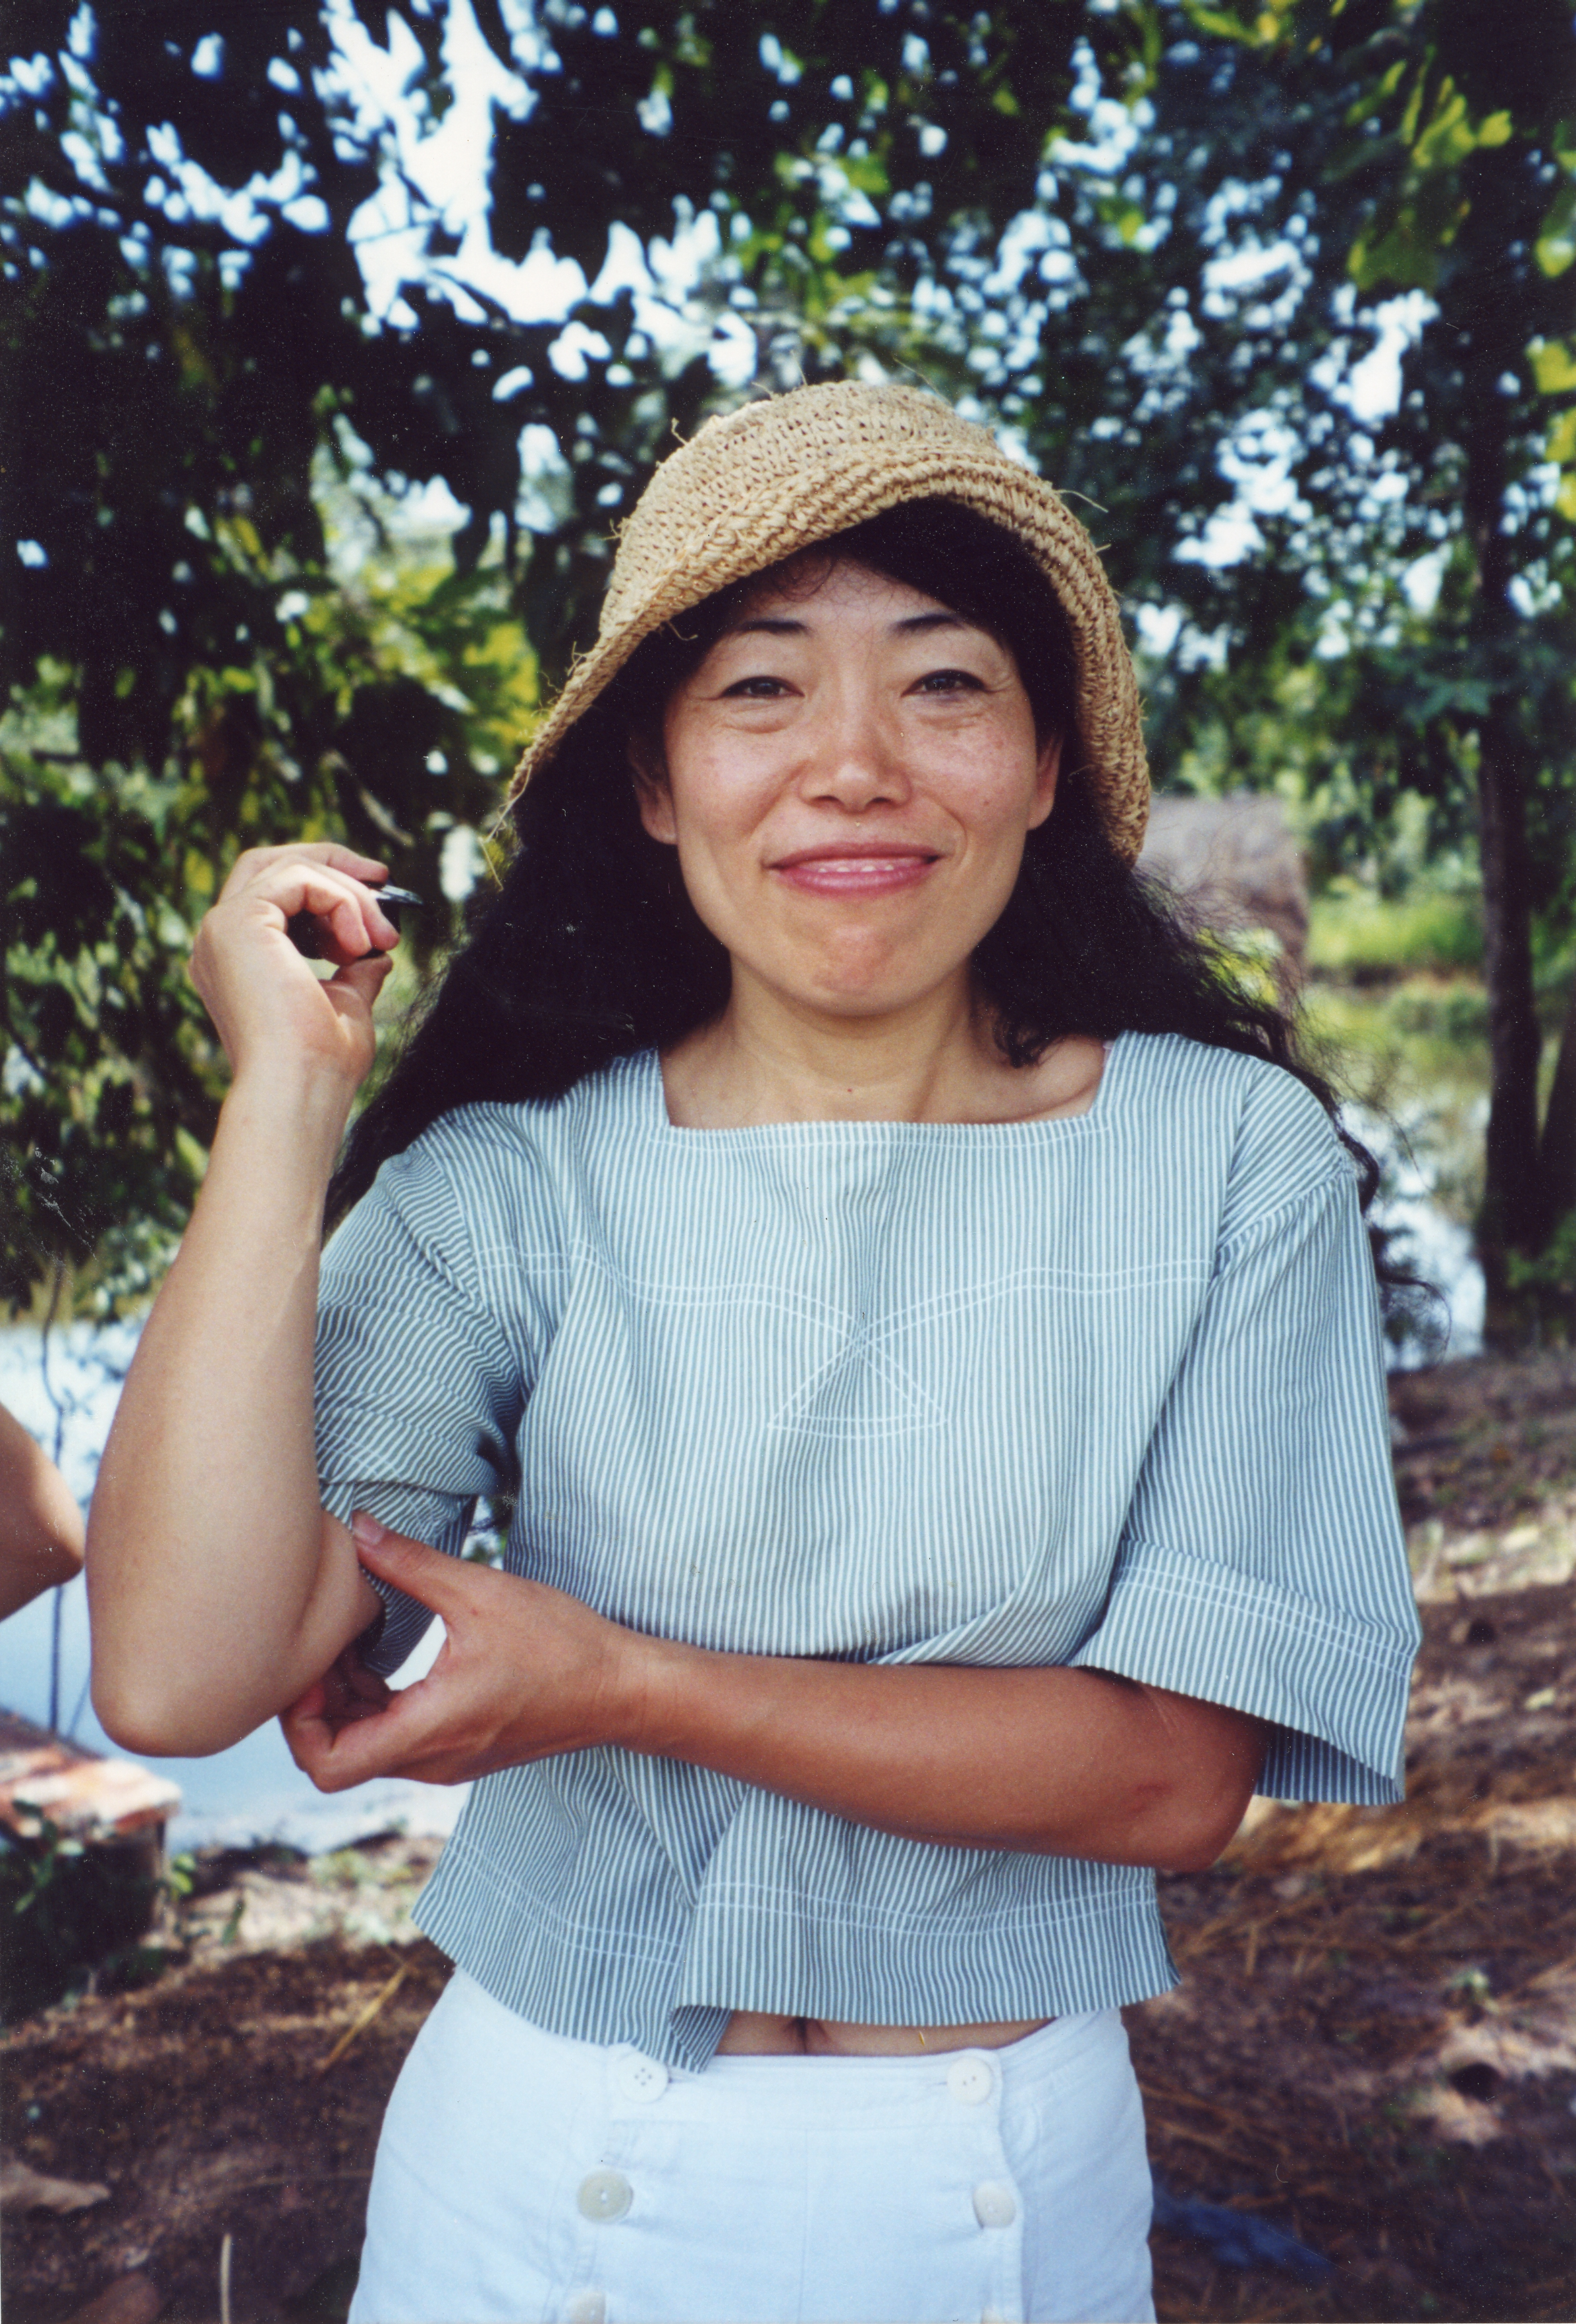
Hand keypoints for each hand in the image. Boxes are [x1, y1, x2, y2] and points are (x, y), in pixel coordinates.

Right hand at [188, 842, 402, 1090]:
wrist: (298, 1092)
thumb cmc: (320, 1067)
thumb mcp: (345, 1006)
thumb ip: (355, 974)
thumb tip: (379, 955)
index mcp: (237, 959)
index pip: (275, 892)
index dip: (326, 884)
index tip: (378, 895)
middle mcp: (219, 940)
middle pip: (270, 862)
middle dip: (331, 862)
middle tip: (381, 876)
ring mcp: (221, 928)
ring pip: (290, 868)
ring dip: (349, 893)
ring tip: (382, 937)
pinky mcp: (236, 922)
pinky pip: (298, 880)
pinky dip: (341, 900)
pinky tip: (359, 944)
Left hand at [278, 1514, 644, 1791]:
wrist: (620, 1689)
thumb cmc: (561, 1645)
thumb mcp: (481, 1593)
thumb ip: (411, 1564)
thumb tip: (359, 1530)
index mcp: (429, 1731)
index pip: (328, 1764)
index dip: (300, 1721)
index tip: (314, 1666)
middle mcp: (431, 1761)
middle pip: (339, 1755)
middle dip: (319, 1703)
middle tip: (328, 1645)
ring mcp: (447, 1761)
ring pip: (367, 1748)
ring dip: (348, 1702)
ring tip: (357, 1643)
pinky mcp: (461, 1751)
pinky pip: (397, 1741)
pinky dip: (377, 1705)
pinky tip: (387, 1658)